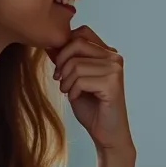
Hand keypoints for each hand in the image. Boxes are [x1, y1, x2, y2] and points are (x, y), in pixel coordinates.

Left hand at [48, 25, 131, 152]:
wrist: (106, 133)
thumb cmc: (91, 107)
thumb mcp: (74, 79)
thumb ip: (67, 61)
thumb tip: (50, 43)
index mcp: (108, 53)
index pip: (81, 33)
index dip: (64, 47)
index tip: (59, 67)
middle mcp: (115, 58)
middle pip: (76, 45)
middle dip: (62, 63)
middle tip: (60, 80)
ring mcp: (115, 70)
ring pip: (76, 65)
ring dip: (66, 81)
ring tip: (69, 92)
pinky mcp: (112, 84)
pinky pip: (80, 80)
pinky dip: (73, 91)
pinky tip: (77, 98)